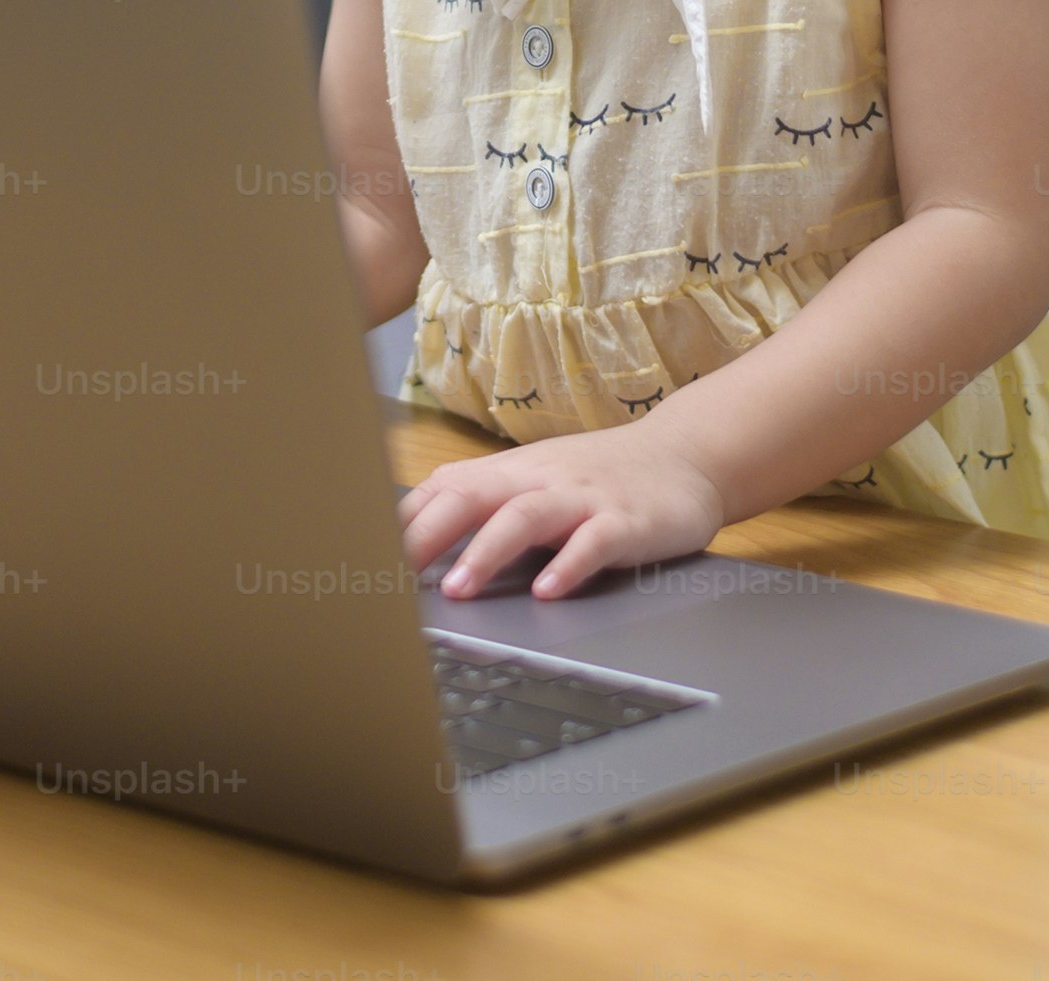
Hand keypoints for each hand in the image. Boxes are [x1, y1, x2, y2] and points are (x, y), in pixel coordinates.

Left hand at [400, 426, 728, 600]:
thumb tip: (411, 542)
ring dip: (487, 551)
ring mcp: (583, 498)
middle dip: (426, 537)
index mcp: (510, 474)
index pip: (442, 491)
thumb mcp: (536, 485)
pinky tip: (548, 592)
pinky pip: (594, 543)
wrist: (686, 457)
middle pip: (471, 496)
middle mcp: (540, 480)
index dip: (401, 524)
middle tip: (393, 579)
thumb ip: (484, 507)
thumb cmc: (598, 480)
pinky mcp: (627, 522)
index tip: (362, 560)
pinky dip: (568, 565)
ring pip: (526, 516)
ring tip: (459, 590)